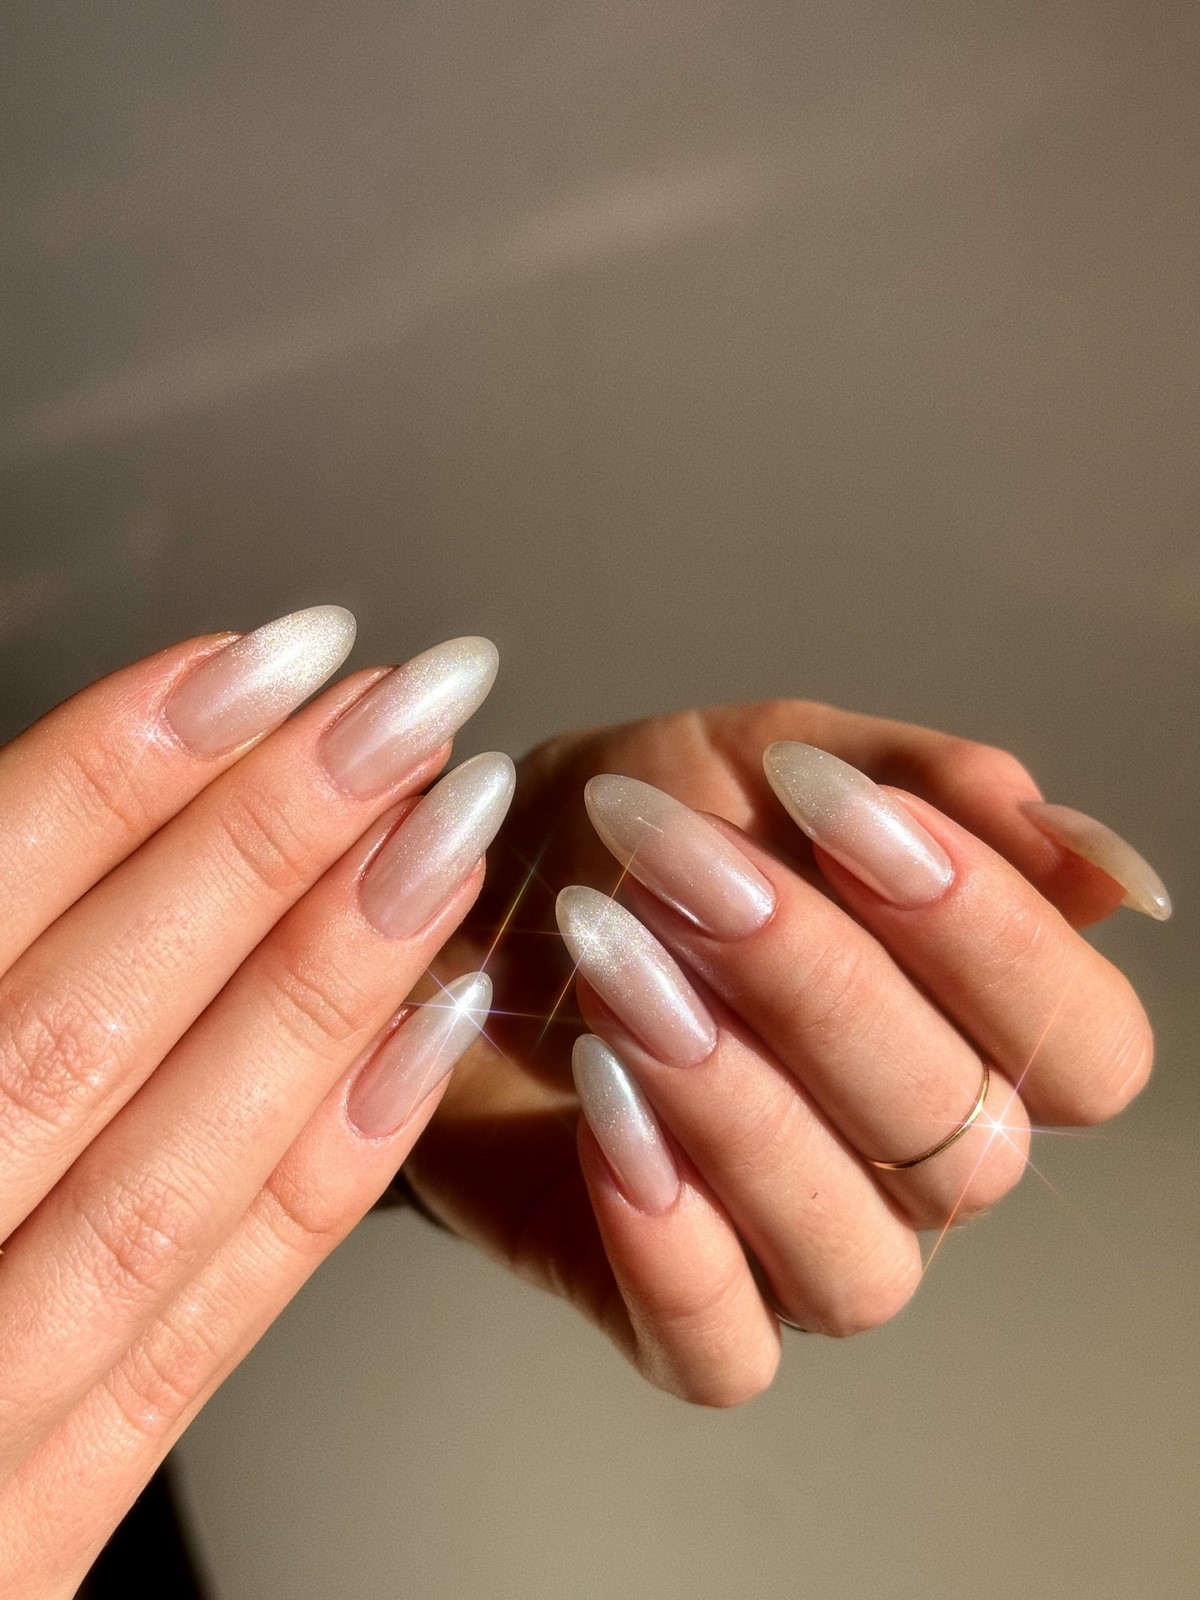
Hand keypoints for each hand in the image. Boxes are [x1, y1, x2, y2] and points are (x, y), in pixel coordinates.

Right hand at [0, 608, 509, 1597]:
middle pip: (84, 1024)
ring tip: (444, 837)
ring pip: (169, 1169)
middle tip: (401, 714)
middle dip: (260, 851)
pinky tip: (426, 1036)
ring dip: (325, 985)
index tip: (260, 664)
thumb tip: (65, 803)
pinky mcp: (35, 1522)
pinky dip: (325, 1176)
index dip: (114, 777)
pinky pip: (200, 1331)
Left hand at [410, 701, 1166, 1405]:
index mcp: (973, 1037)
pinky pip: (723, 1352)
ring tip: (615, 967)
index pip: (1088, 1050)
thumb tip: (1093, 862)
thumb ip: (930, 789)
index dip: (996, 941)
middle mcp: (915, 1167)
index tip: (848, 813)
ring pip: (855, 1262)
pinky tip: (604, 1112)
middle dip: (821, 990)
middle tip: (687, 871)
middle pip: (966, 1149)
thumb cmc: (631, 837)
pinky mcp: (678, 1320)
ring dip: (735, 1104)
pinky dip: (670, 1242)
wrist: (464, 904)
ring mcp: (802, 1257)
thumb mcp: (769, 762)